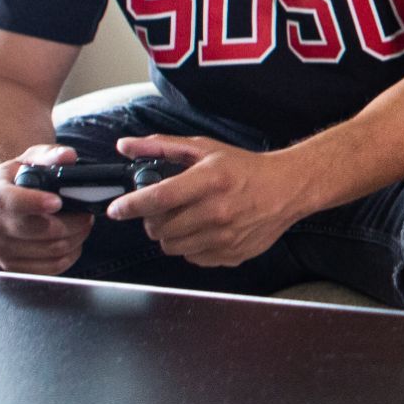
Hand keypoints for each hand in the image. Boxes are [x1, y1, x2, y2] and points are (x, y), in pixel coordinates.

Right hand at [0, 142, 95, 274]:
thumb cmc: (18, 180)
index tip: (57, 201)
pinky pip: (51, 267)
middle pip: (36, 229)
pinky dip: (70, 255)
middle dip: (71, 221)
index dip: (33, 202)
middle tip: (87, 213)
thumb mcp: (29, 160)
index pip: (8, 201)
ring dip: (76, 237)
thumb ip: (49, 155)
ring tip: (82, 224)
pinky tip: (73, 240)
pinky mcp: (12, 267)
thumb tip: (68, 156)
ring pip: (49, 250)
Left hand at [104, 135, 306, 268]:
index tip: (116, 210)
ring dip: (170, 234)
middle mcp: (217, 211)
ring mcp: (225, 237)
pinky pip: (192, 258)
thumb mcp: (204, 149)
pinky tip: (203, 230)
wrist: (287, 188)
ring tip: (185, 219)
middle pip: (160, 228)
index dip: (131, 205)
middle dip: (153, 220)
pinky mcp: (231, 254)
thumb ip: (161, 146)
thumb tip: (125, 146)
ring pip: (172, 246)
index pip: (159, 198)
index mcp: (210, 180)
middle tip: (163, 209)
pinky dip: (191, 246)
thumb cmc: (244, 168)